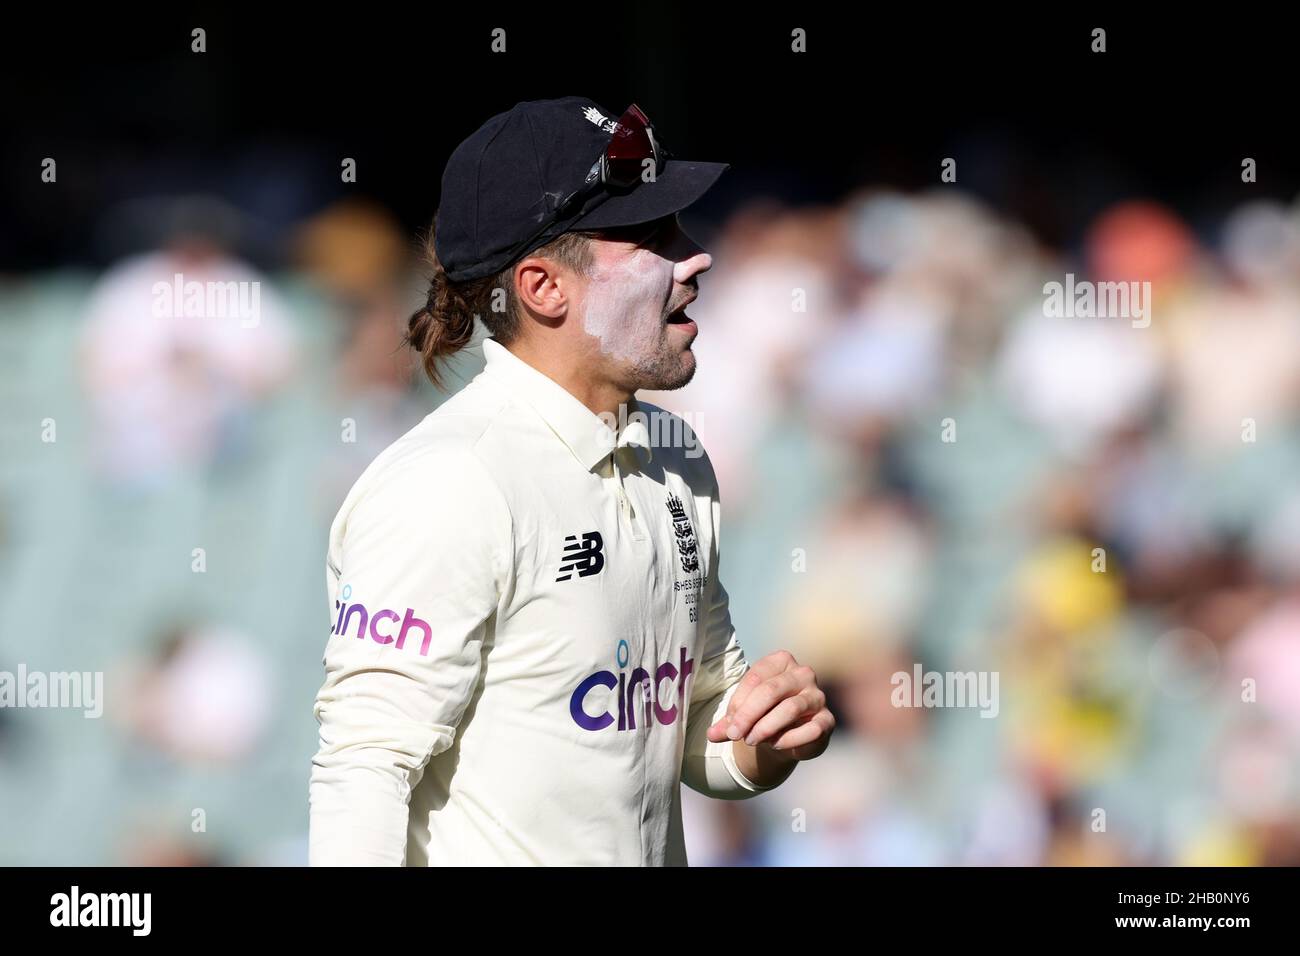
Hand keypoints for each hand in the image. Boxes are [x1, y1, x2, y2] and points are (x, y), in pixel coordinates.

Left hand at [707, 650, 833, 760]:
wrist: (788, 734)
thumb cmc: (763, 714)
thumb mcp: (743, 714)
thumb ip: (728, 722)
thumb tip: (711, 735)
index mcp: (781, 661)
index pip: (756, 676)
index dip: (738, 702)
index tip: (728, 724)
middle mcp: (803, 673)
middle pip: (771, 690)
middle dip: (748, 715)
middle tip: (734, 734)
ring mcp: (818, 696)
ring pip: (790, 708)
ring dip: (766, 728)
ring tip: (750, 740)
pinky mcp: (827, 720)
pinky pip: (809, 730)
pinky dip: (788, 740)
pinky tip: (774, 745)